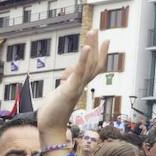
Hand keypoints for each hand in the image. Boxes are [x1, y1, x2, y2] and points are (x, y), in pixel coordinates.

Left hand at [37, 30, 105, 152]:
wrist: (51, 127)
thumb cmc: (53, 112)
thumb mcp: (60, 92)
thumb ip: (66, 82)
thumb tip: (66, 75)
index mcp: (79, 84)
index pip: (93, 67)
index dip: (100, 53)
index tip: (105, 40)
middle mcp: (81, 85)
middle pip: (94, 62)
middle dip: (96, 45)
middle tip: (97, 29)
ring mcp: (77, 87)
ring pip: (89, 64)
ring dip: (92, 46)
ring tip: (93, 31)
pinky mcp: (71, 89)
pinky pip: (80, 72)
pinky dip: (84, 59)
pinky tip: (87, 47)